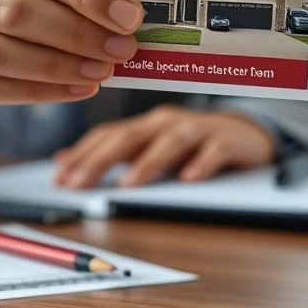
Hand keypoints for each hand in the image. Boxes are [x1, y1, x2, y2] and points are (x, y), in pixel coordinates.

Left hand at [51, 105, 277, 188]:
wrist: (248, 136)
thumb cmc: (194, 144)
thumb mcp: (151, 147)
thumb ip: (112, 153)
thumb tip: (63, 162)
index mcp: (146, 126)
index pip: (108, 135)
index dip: (82, 154)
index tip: (60, 177)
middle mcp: (167, 123)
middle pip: (130, 137)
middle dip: (101, 159)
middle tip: (80, 183)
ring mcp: (199, 130)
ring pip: (170, 142)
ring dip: (148, 163)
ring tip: (129, 184)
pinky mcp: (228, 141)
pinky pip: (214, 150)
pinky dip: (202, 163)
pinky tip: (190, 178)